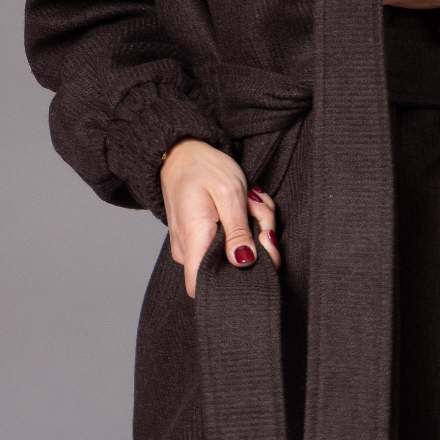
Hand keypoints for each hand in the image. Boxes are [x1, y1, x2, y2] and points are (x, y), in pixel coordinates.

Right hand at [159, 139, 280, 298]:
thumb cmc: (203, 166)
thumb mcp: (229, 192)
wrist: (180, 151)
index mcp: (193, 240)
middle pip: (230, 269)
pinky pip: (228, 244)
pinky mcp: (200, 240)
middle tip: (259, 213)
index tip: (260, 255)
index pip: (202, 289)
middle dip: (257, 245)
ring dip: (253, 230)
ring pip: (233, 255)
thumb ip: (238, 230)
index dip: (235, 283)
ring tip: (251, 203)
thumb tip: (244, 262)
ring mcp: (192, 246)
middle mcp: (188, 250)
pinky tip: (245, 207)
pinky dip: (244, 227)